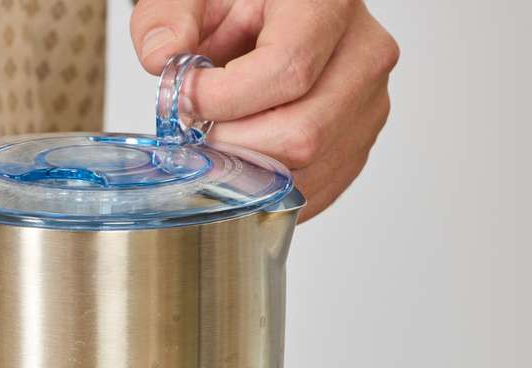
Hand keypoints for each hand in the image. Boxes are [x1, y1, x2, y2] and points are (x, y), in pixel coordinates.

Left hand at [131, 0, 396, 218]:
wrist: (279, 15)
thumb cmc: (241, 2)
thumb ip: (167, 17)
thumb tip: (162, 57)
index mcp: (327, 4)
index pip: (286, 71)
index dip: (223, 99)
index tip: (186, 99)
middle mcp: (363, 53)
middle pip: (301, 133)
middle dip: (233, 145)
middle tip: (199, 130)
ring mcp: (369, 102)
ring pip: (308, 169)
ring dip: (248, 169)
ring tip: (223, 135)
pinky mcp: (360, 139)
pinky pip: (316, 186)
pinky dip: (269, 186)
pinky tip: (243, 158)